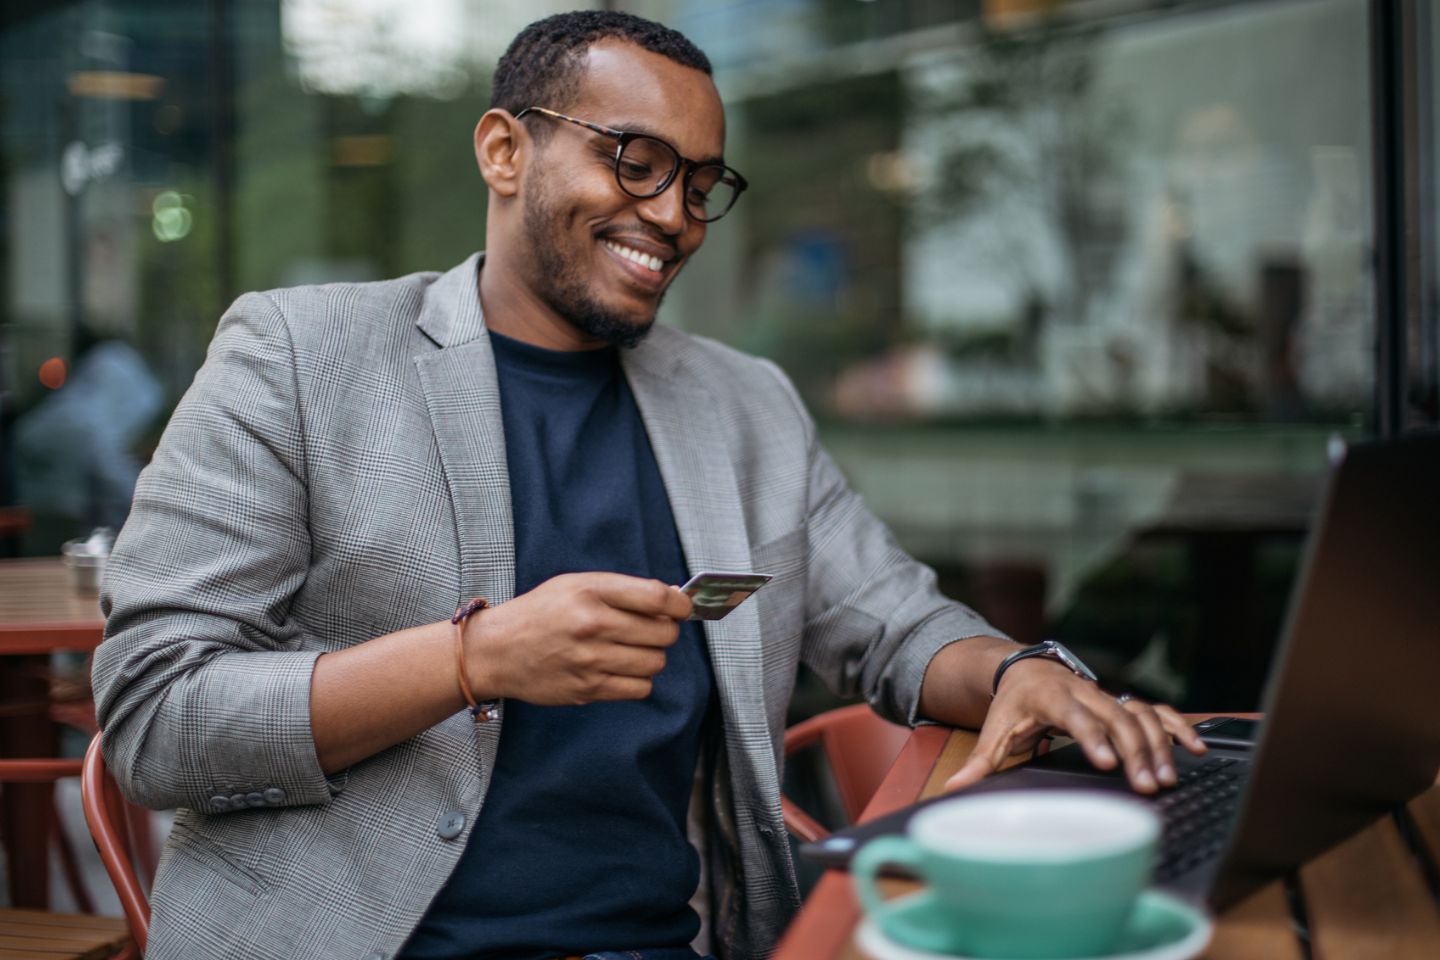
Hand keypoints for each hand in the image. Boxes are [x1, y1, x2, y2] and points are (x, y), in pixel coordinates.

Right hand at [463, 572, 691, 705]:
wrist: (497, 650)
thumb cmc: (540, 612)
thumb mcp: (576, 584)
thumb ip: (622, 590)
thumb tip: (673, 599)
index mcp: (591, 592)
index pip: (658, 597)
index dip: (681, 604)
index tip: (682, 608)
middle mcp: (592, 625)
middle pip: (664, 633)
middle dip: (666, 631)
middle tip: (653, 629)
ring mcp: (591, 661)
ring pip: (655, 662)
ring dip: (652, 656)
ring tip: (632, 650)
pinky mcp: (588, 690)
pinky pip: (640, 689)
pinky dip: (639, 680)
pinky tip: (622, 669)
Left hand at [944, 658, 1207, 794]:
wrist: (1026, 671)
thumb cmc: (1012, 706)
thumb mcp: (994, 731)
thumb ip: (978, 763)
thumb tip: (953, 790)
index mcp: (1050, 697)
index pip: (1074, 715)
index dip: (1092, 736)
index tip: (1107, 762)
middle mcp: (1083, 692)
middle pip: (1115, 717)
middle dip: (1134, 751)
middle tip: (1148, 785)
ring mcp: (1106, 695)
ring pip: (1140, 715)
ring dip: (1158, 745)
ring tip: (1169, 778)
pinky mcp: (1121, 702)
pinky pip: (1156, 710)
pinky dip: (1177, 726)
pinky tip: (1196, 749)